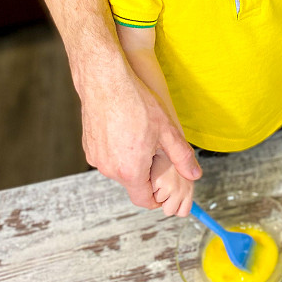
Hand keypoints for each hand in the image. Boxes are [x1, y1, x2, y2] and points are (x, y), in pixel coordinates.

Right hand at [80, 69, 200, 208]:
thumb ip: (181, 157)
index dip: (158, 197)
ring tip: (141, 136)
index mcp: (130, 170)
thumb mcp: (167, 130)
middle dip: (146, 173)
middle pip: (132, 184)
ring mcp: (96, 158)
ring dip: (131, 160)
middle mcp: (109, 169)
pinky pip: (107, 157)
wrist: (105, 81)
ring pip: (119, 169)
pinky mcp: (88, 147)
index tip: (165, 185)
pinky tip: (126, 129)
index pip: (144, 200)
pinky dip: (117, 150)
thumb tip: (194, 175)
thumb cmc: (136, 103)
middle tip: (156, 150)